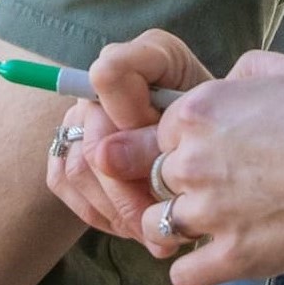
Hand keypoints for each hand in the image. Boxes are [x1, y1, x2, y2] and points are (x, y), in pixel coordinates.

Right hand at [45, 30, 215, 241]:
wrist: (216, 147)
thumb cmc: (220, 133)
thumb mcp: (217, 123)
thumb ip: (176, 127)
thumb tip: (114, 159)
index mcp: (152, 54)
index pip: (109, 73)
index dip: (131, 116)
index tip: (165, 146)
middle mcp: (107, 75)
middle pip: (94, 139)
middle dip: (131, 190)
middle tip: (166, 219)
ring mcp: (83, 108)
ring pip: (78, 166)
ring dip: (117, 209)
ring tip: (155, 230)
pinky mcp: (68, 142)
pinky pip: (63, 179)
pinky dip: (99, 211)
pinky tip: (131, 225)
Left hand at [135, 50, 283, 284]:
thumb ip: (246, 73)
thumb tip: (232, 83)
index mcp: (197, 113)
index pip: (159, 129)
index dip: (182, 139)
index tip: (209, 147)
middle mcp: (191, 162)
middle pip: (151, 174)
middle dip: (175, 179)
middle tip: (214, 184)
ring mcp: (207, 212)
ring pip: (155, 223)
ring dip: (174, 223)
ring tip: (208, 223)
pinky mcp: (231, 257)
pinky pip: (182, 274)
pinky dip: (192, 270)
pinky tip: (212, 259)